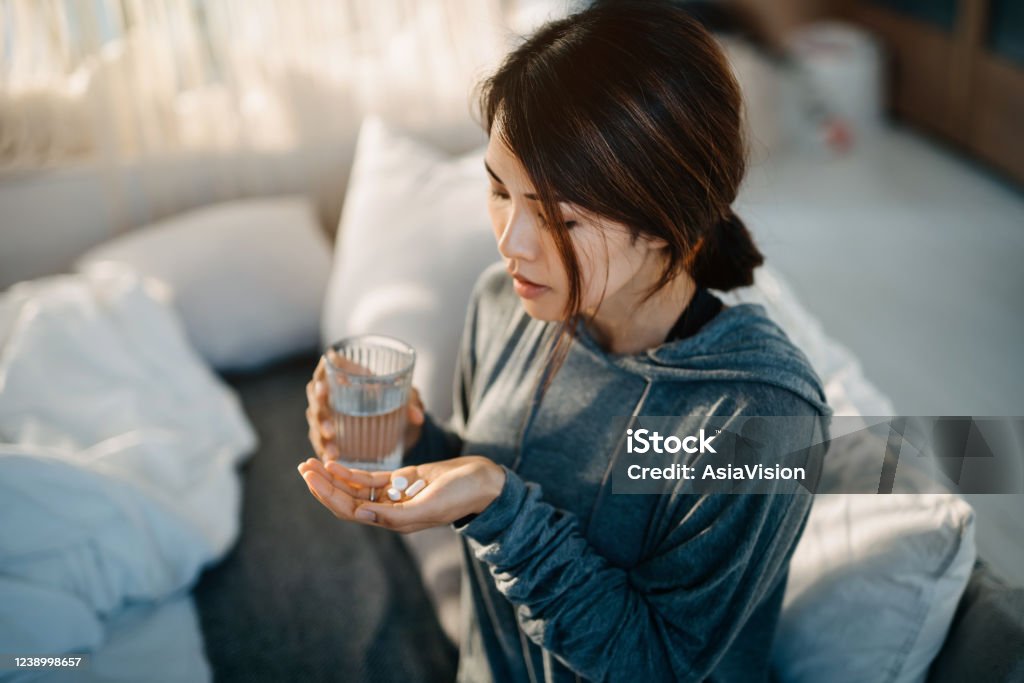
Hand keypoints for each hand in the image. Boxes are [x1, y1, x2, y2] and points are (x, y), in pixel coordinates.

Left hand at [296, 455, 505, 533]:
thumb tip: (362, 514)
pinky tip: (334, 463)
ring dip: (332, 477)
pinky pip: (370, 479)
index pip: (351, 510)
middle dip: (323, 485)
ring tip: (310, 464)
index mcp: (395, 521)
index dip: (328, 495)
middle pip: (347, 500)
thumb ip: (396, 514)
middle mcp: (390, 511)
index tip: (310, 477)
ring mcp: (395, 495)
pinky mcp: (402, 481)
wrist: (483, 481)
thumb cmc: (462, 494)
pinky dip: (351, 472)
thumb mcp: (430, 505)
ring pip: (355, 489)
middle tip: (302, 468)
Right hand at [305, 349, 424, 461]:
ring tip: (332, 441)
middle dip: (320, 405)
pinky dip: (323, 447)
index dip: (326, 371)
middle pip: (316, 391)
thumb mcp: (405, 398)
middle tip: (329, 418)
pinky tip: (330, 457)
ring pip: (315, 415)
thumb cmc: (394, 397)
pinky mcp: (326, 429)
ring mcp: (326, 409)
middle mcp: (332, 388)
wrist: (393, 419)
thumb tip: (418, 417)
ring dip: (321, 428)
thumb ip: (410, 403)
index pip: (331, 363)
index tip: (329, 384)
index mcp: (347, 370)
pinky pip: (318, 437)